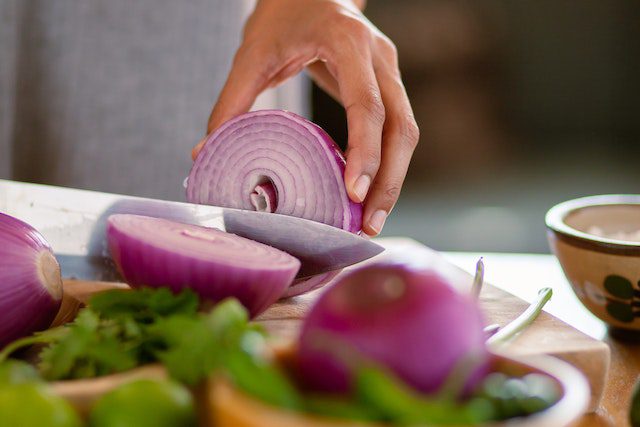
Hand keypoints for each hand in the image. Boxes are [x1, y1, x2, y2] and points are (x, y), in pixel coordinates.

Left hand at [193, 0, 418, 235]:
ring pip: (408, 132)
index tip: (353, 192)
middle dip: (389, 180)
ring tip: (373, 220)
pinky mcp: (389, 84)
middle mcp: (380, 56)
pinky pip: (398, 129)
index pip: (368, 104)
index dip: (365, 151)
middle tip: (369, 223)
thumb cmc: (284, 13)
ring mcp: (390, 70)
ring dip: (394, 179)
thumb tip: (204, 152)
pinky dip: (388, 164)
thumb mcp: (253, 51)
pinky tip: (371, 192)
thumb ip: (231, 101)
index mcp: (349, 41)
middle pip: (402, 127)